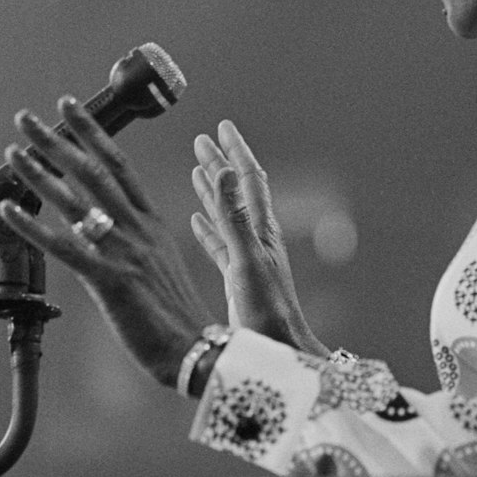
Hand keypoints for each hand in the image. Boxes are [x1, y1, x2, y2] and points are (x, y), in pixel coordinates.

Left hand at [0, 96, 211, 388]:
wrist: (196, 350)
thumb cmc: (176, 313)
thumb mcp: (161, 262)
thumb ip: (135, 238)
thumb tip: (104, 223)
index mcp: (152, 222)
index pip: (118, 164)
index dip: (91, 133)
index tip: (69, 107)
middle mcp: (138, 229)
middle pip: (93, 171)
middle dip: (58, 140)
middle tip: (27, 117)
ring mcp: (124, 252)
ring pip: (76, 201)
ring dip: (40, 173)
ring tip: (12, 152)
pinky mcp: (110, 281)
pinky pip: (65, 247)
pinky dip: (34, 226)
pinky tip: (9, 210)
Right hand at [191, 120, 327, 357]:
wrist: (279, 349)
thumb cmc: (267, 311)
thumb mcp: (246, 259)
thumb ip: (234, 215)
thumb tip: (230, 171)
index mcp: (260, 229)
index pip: (248, 178)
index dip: (235, 151)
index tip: (222, 127)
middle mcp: (256, 238)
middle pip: (236, 191)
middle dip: (220, 163)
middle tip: (202, 141)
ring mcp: (248, 257)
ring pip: (227, 214)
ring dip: (213, 190)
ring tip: (197, 170)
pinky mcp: (238, 277)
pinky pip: (220, 242)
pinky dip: (208, 226)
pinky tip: (197, 221)